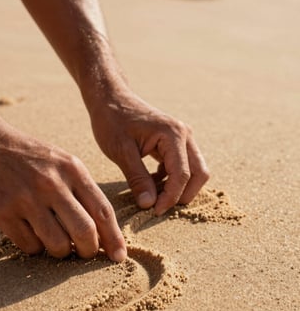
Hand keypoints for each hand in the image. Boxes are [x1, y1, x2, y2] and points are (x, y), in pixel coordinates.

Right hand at [0, 120, 125, 261]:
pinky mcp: (3, 212)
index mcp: (71, 169)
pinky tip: (30, 234)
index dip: (114, 239)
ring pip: (58, 245)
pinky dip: (35, 247)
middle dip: (89, 251)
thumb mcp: (60, 161)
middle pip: (85, 232)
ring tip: (55, 243)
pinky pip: (30, 246)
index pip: (102, 211)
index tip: (119, 257)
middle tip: (84, 253)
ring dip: (61, 252)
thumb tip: (101, 231)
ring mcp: (26, 199)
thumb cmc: (27, 156)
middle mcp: (51, 184)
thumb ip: (81, 190)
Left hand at [90, 90, 209, 214]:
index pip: (182, 175)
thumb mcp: (121, 152)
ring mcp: (183, 138)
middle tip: (159, 208)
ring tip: (154, 198)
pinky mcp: (176, 143)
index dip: (171, 197)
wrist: (110, 99)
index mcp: (173, 135)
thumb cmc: (112, 122)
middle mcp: (184, 135)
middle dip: (182, 195)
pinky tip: (151, 184)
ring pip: (194, 171)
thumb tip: (149, 205)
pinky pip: (183, 167)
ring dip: (178, 188)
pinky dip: (172, 180)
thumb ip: (137, 179)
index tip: (154, 211)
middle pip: (199, 174)